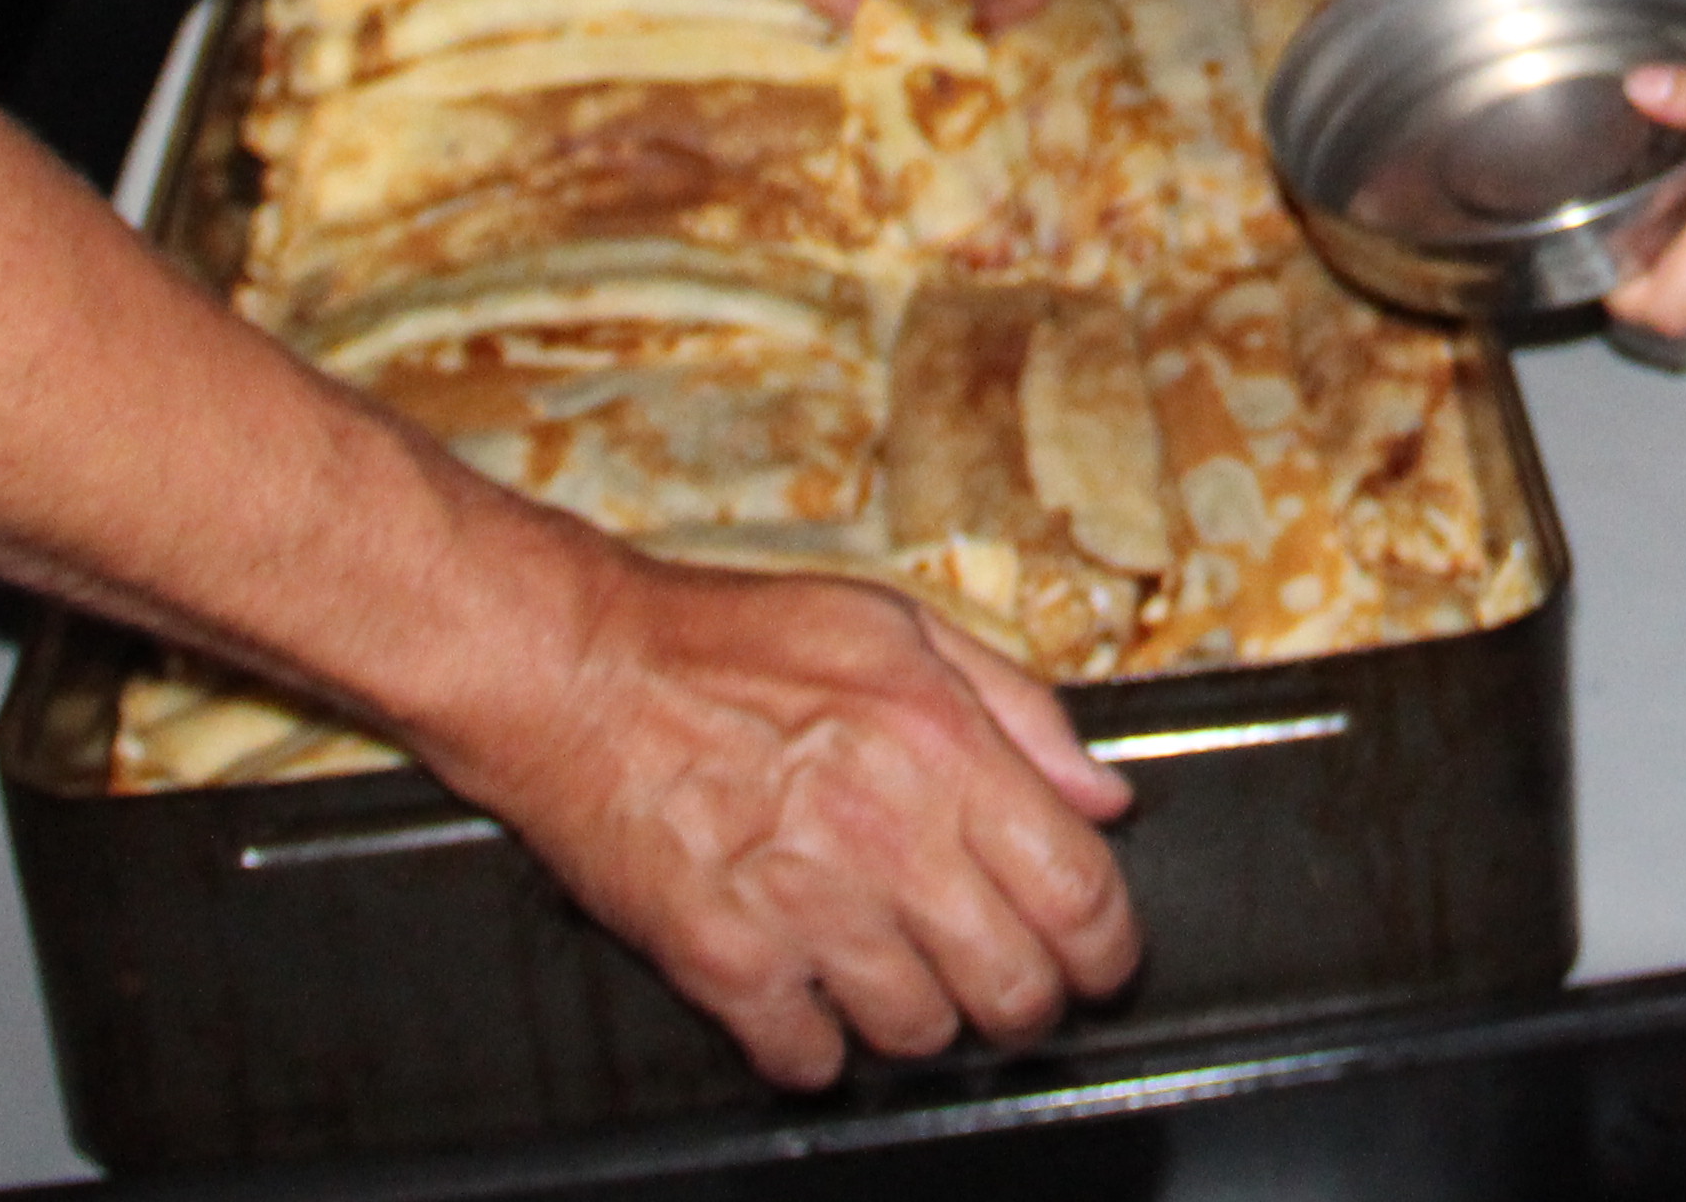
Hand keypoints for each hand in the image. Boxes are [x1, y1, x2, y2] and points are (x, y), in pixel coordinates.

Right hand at [423, 541, 1137, 1077]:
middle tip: (1006, 978)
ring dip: (923, 1018)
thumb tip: (1105, 797)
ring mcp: (802, 907)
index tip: (1101, 957)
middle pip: (1014, 988)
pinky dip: (819, 1046)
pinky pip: (807, 1058)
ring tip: (898, 972)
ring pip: (919, 1034)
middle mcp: (886, 836)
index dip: (1109, 948)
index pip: (1079, 895)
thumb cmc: (732, 640)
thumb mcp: (902, 628)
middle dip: (1028, 999)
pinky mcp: (722, 959)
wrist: (575, 671)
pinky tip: (811, 995)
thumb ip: (1022, 711)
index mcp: (945, 748)